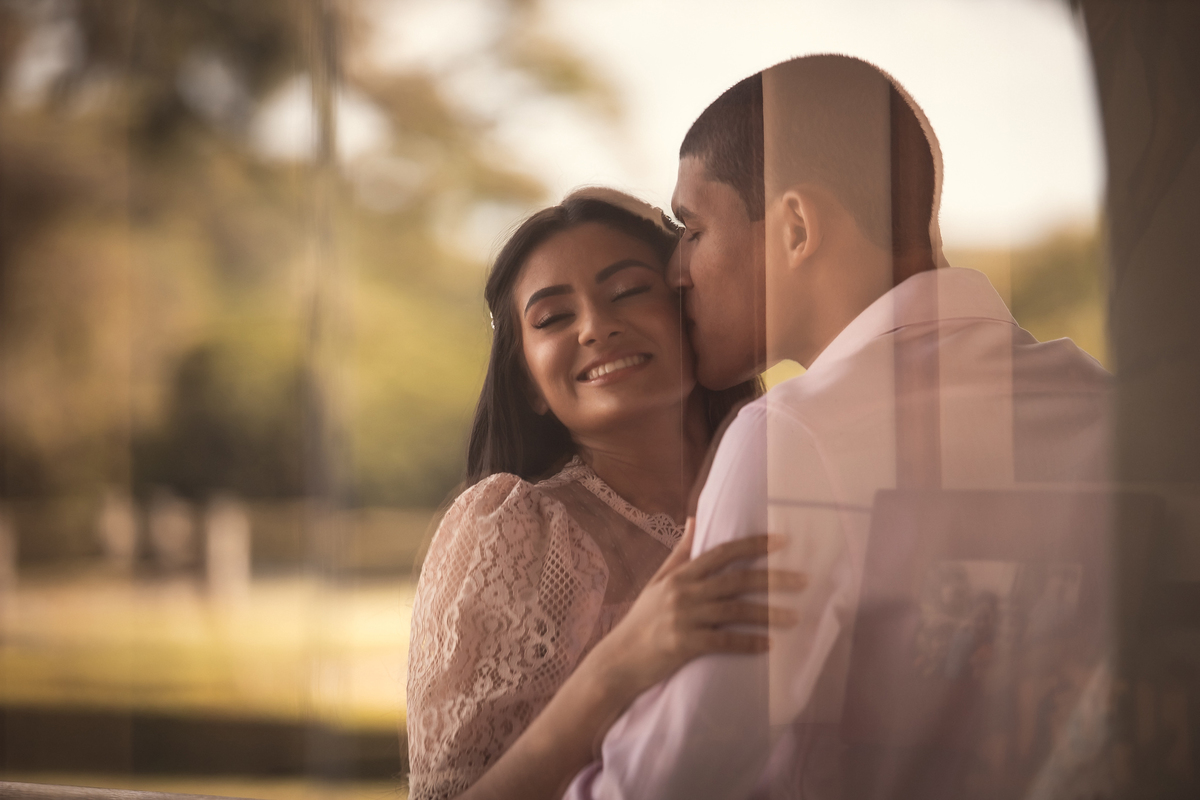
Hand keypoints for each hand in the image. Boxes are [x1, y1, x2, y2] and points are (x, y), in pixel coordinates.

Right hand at [586, 519, 805, 703]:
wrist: (618, 660)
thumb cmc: (642, 621)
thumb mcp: (658, 582)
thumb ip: (681, 553)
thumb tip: (694, 519)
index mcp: (680, 576)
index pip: (721, 553)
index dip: (753, 546)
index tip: (782, 541)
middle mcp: (683, 593)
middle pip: (736, 581)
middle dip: (773, 578)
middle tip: (803, 579)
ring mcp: (684, 619)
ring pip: (735, 611)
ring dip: (769, 613)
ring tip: (795, 616)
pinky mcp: (685, 645)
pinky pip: (725, 641)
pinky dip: (749, 642)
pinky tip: (769, 645)